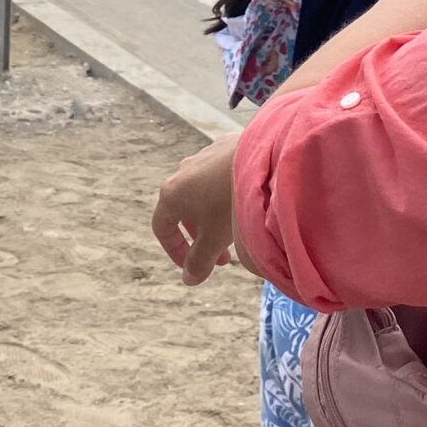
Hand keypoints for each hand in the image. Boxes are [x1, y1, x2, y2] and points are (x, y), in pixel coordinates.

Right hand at [151, 136, 242, 286]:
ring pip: (202, 193)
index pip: (162, 228)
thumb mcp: (214, 239)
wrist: (264, 160)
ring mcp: (203, 156)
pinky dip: (226, 194)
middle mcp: (182, 172)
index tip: (193, 267)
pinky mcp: (225, 146)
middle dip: (200, 238)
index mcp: (171, 193)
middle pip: (184, 211)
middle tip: (221, 258)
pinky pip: (220, 176)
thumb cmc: (232, 202)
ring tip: (235, 231)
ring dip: (213, 217)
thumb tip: (189, 280)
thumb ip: (199, 262)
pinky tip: (246, 202)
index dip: (175, 252)